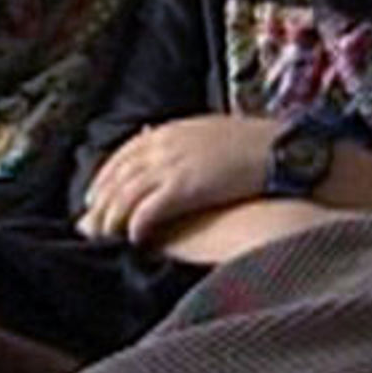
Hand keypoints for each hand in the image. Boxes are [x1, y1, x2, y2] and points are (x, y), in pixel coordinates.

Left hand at [77, 115, 281, 245]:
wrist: (282, 149)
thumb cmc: (252, 144)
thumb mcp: (208, 131)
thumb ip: (178, 137)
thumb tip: (149, 135)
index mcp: (169, 131)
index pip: (122, 155)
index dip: (104, 178)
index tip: (93, 197)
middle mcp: (164, 145)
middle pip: (117, 176)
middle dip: (99, 202)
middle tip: (89, 225)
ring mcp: (173, 165)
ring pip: (126, 195)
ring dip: (111, 219)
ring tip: (105, 239)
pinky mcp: (185, 187)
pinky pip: (148, 210)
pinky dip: (136, 226)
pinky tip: (134, 241)